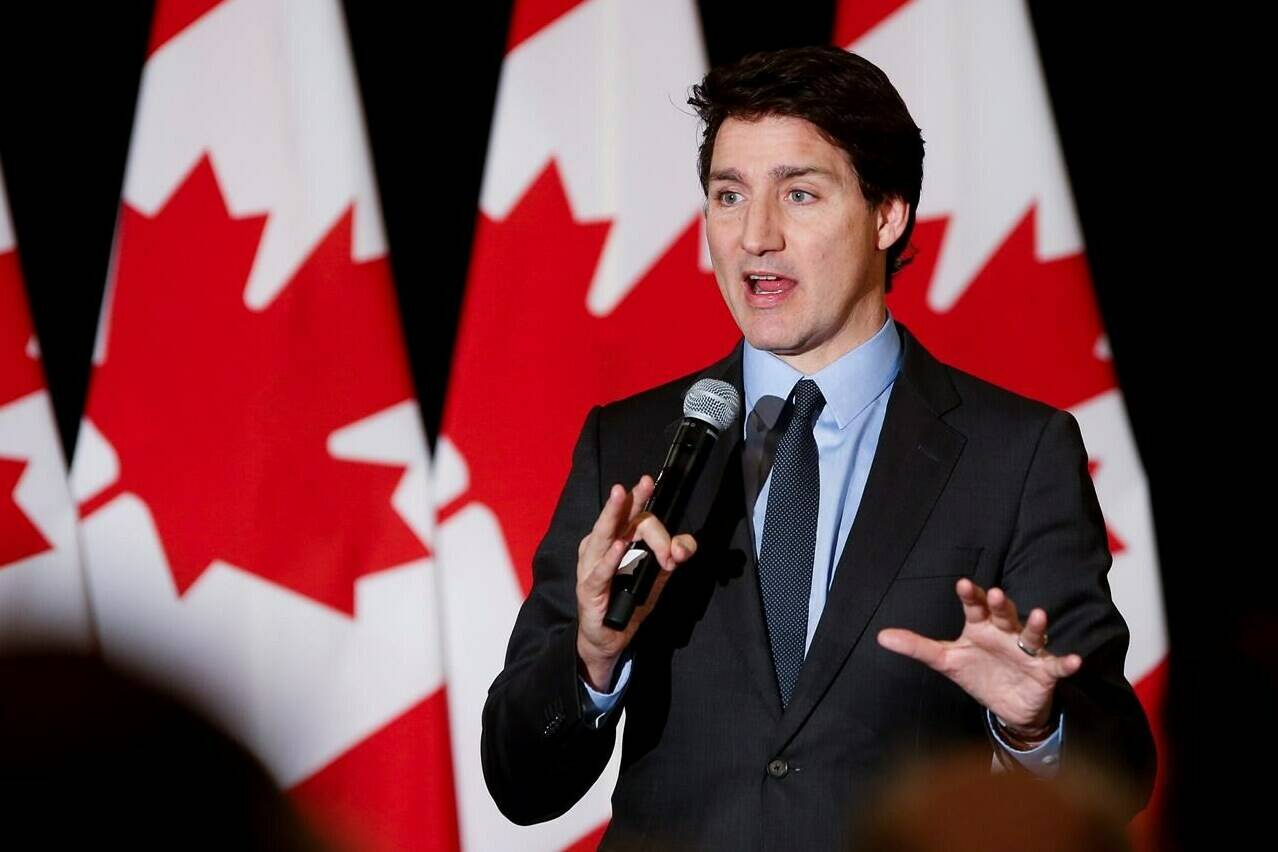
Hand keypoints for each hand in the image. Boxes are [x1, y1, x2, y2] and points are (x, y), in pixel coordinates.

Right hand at [576, 475, 697, 690]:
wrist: (609, 638)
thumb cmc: (628, 603)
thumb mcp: (658, 577)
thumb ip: (672, 557)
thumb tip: (683, 546)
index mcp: (616, 539)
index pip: (639, 522)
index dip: (661, 533)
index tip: (675, 554)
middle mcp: (601, 547)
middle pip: (619, 518)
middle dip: (633, 499)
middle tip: (645, 482)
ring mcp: (592, 566)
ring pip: (604, 536)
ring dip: (614, 515)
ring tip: (622, 496)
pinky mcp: (589, 588)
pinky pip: (600, 572)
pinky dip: (610, 559)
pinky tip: (618, 547)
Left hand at [877, 579, 1081, 730]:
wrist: (1006, 706)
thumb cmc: (976, 672)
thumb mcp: (945, 661)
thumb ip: (917, 647)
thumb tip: (881, 636)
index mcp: (981, 628)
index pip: (975, 608)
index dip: (970, 596)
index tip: (963, 584)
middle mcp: (1005, 634)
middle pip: (1005, 615)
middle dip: (1002, 605)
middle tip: (998, 593)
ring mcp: (1027, 651)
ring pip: (1033, 634)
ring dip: (1037, 626)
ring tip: (1040, 615)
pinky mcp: (1045, 671)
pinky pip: (1057, 665)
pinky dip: (1066, 663)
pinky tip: (1074, 660)